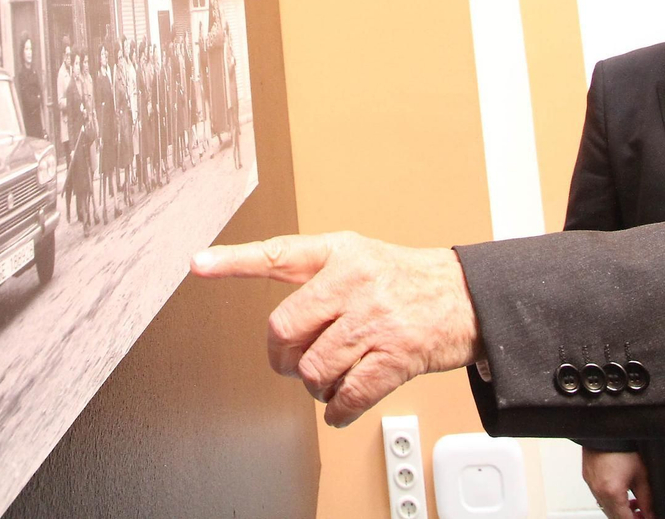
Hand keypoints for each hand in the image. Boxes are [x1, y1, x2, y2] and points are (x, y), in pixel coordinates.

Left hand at [191, 231, 481, 426]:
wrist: (465, 297)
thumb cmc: (404, 280)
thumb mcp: (359, 256)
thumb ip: (316, 277)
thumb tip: (278, 328)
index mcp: (339, 253)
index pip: (277, 254)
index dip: (234, 261)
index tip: (199, 263)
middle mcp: (354, 281)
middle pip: (284, 329)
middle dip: (283, 356)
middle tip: (294, 360)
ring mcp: (375, 319)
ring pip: (314, 368)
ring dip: (315, 385)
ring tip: (329, 377)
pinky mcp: (395, 356)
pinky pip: (348, 396)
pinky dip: (338, 410)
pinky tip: (341, 404)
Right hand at [581, 449, 655, 518]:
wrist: (606, 431)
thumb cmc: (622, 448)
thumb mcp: (640, 475)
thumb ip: (646, 499)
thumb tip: (650, 514)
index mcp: (612, 493)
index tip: (646, 518)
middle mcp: (598, 492)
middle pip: (614, 517)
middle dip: (629, 517)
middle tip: (641, 514)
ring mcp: (591, 486)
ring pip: (605, 508)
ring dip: (619, 510)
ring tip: (633, 503)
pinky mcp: (588, 478)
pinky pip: (599, 497)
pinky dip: (610, 500)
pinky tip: (620, 493)